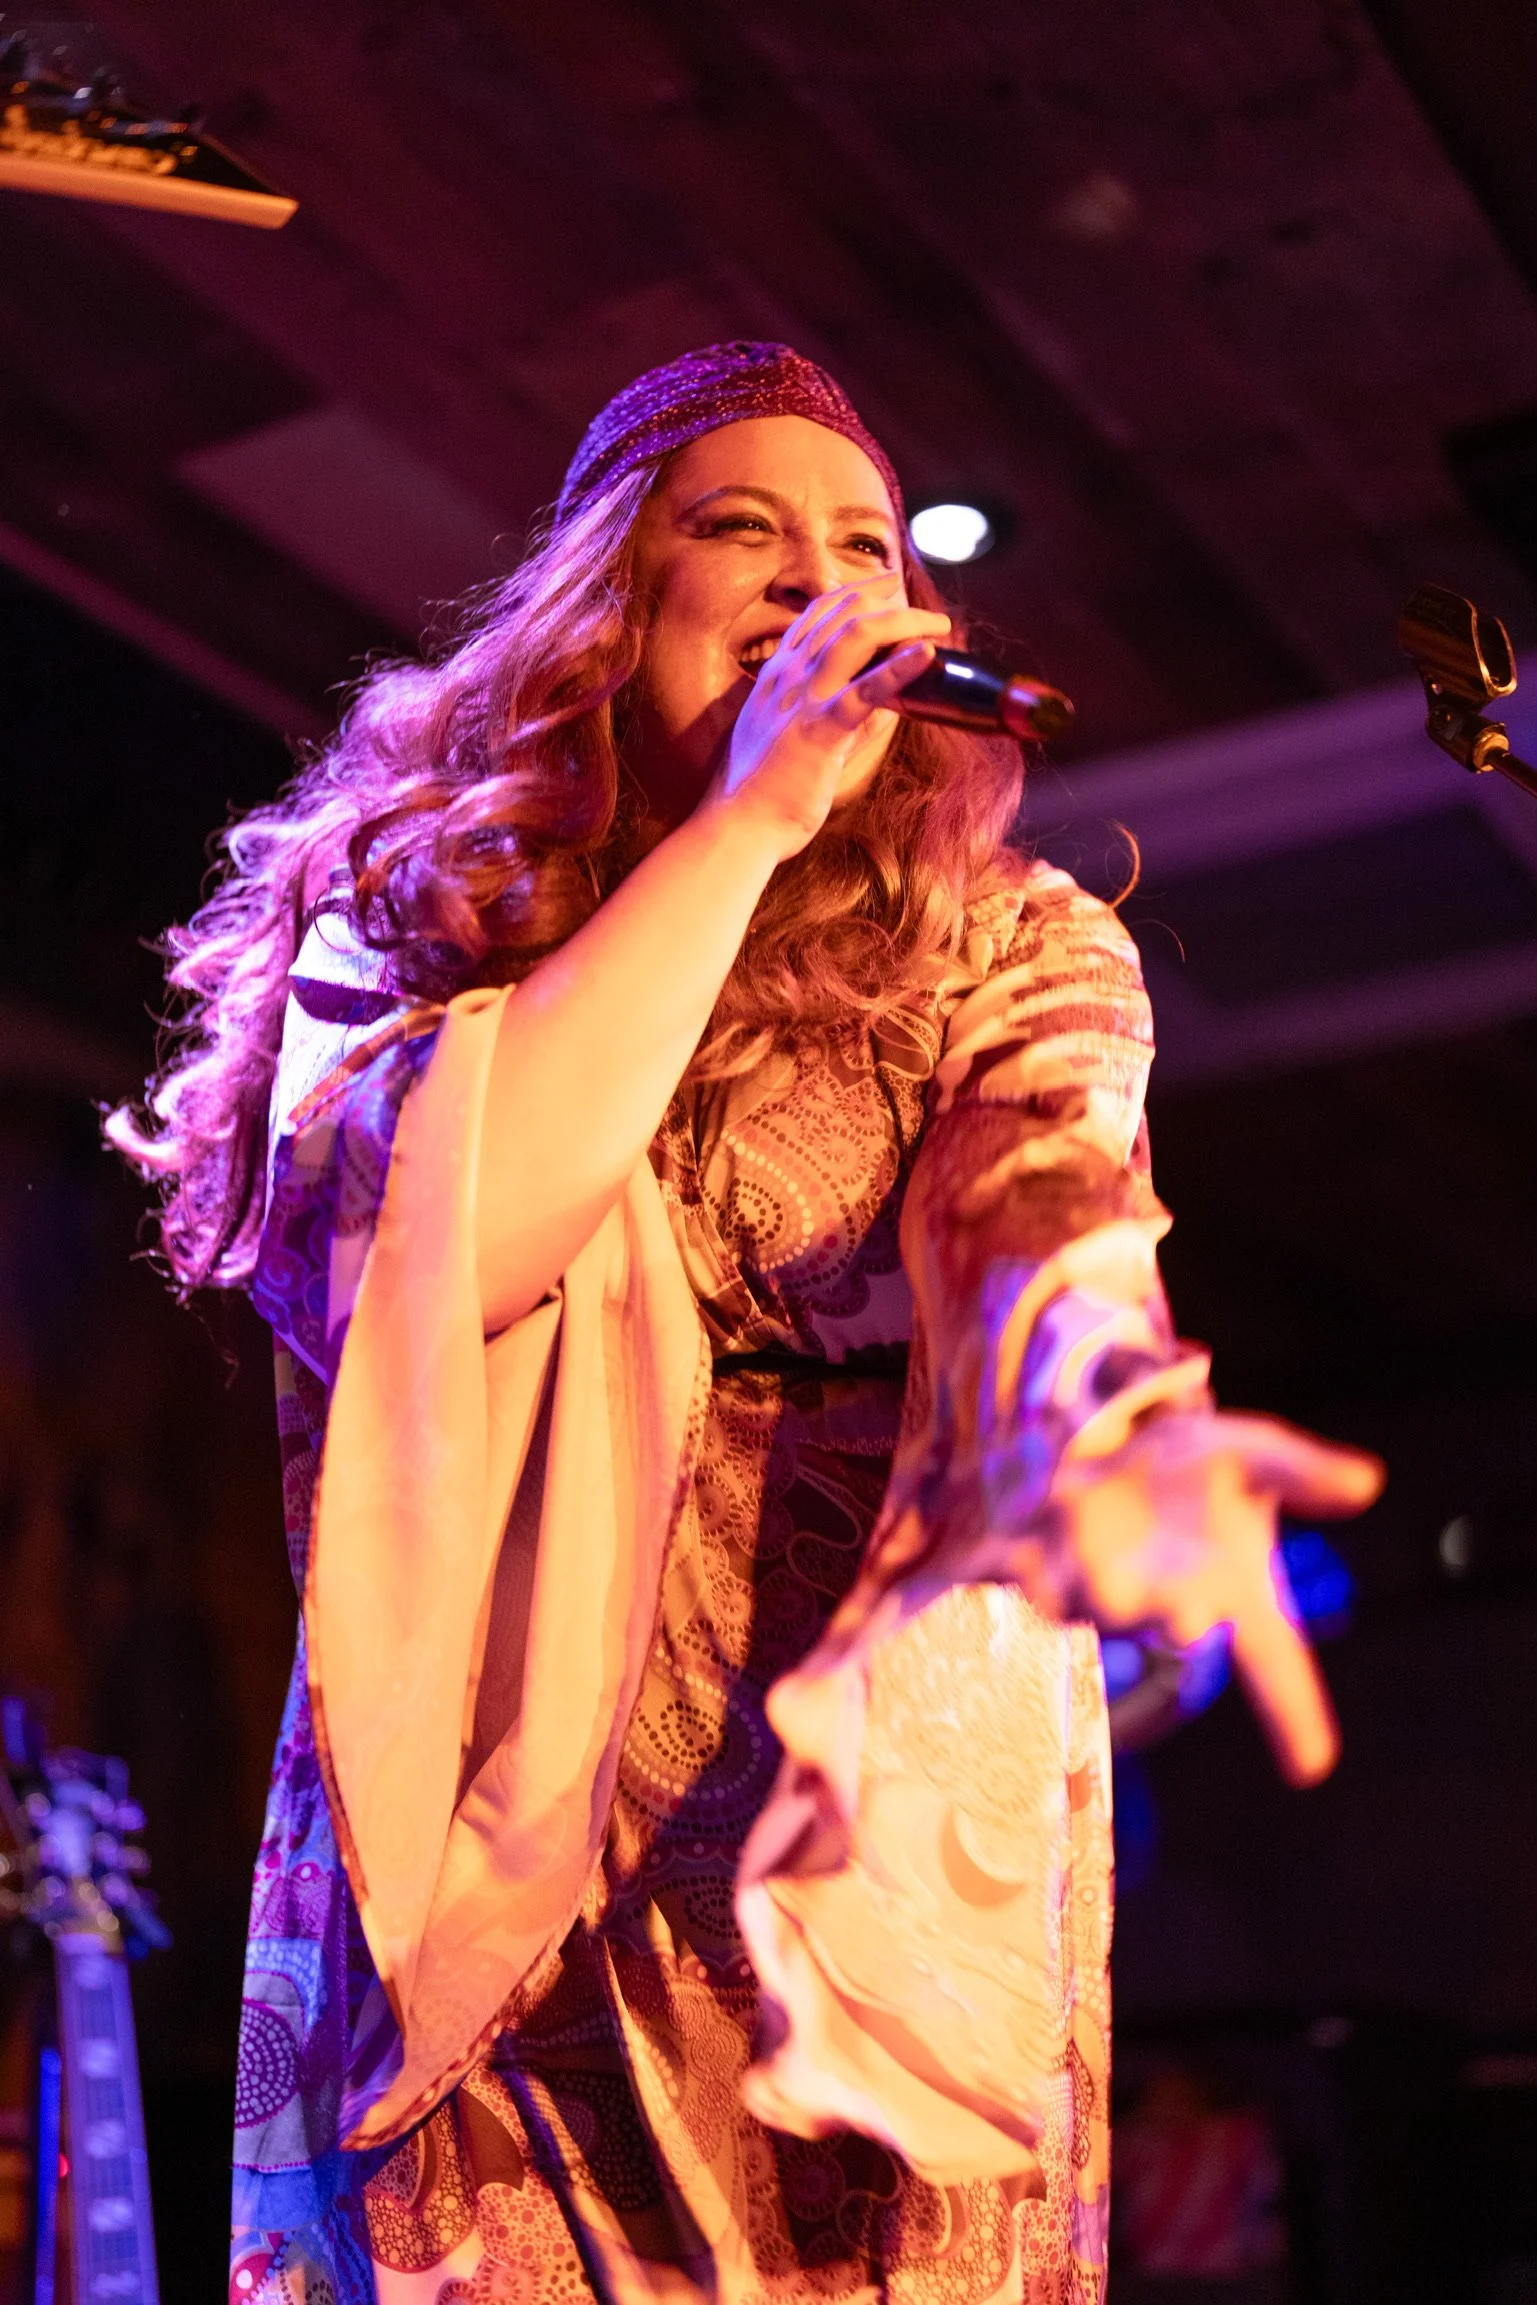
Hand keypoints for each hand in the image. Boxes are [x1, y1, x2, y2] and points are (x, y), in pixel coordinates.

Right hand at [706, 578, 951, 859]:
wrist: (737, 825)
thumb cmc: (759, 789)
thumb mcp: (779, 736)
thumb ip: (819, 712)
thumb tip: (874, 706)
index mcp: (776, 675)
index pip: (816, 614)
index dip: (855, 592)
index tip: (886, 585)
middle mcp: (788, 676)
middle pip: (843, 614)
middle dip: (889, 601)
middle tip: (927, 610)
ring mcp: (803, 700)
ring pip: (857, 637)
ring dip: (903, 623)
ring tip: (937, 627)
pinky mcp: (821, 731)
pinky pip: (865, 691)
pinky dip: (899, 668)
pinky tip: (926, 655)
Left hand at [1031, 1410, 1382, 1784]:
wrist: (1122, 1446)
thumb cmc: (1200, 1469)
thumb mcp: (1255, 1452)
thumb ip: (1303, 1471)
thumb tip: (1367, 1480)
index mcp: (1227, 1590)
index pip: (1274, 1660)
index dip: (1296, 1712)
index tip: (1314, 1764)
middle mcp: (1159, 1600)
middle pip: (1163, 1619)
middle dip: (1161, 1614)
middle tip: (1170, 1615)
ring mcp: (1091, 1580)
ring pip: (1083, 1596)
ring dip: (1078, 1586)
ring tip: (1072, 1570)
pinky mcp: (1034, 1551)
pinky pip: (1015, 1569)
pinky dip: (1002, 1566)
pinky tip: (978, 1566)